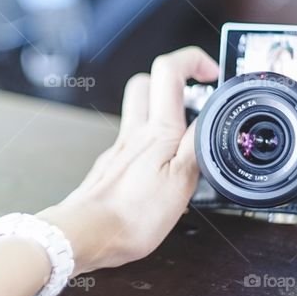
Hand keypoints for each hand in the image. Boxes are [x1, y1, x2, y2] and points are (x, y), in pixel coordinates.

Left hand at [37, 46, 218, 274]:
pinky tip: (161, 167)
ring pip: (138, 110)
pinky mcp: (111, 167)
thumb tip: (212, 116)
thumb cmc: (129, 217)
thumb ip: (197, 146)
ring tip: (185, 135)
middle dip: (174, 79)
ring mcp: (119, 149)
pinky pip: (132, 141)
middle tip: (196, 96)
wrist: (84, 235)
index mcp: (157, 132)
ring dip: (162, 111)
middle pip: (147, 82)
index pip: (170, 70)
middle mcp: (134, 133)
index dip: (194, 60)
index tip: (212, 72)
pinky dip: (150, 143)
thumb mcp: (181, 183)